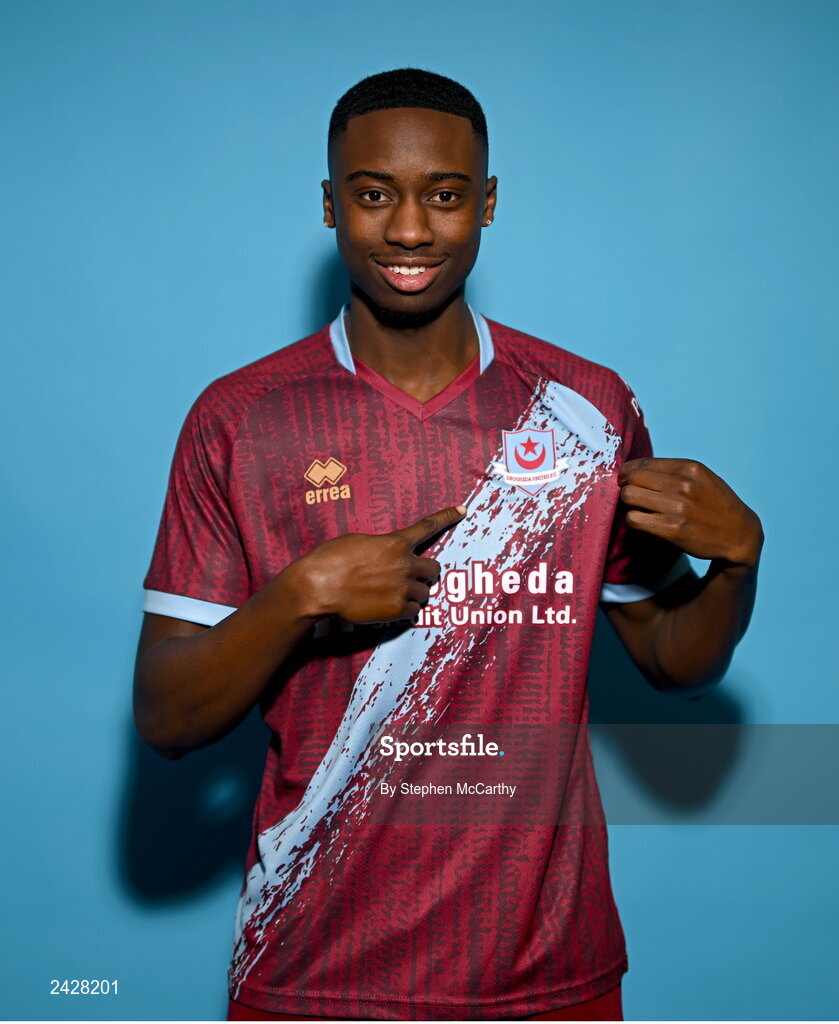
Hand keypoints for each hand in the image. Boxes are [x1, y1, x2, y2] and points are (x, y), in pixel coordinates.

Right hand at [291, 506, 466, 622]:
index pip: (428, 526)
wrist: (319, 586)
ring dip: (415, 594)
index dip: (447, 517)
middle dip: (425, 574)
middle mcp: (405, 565)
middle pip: (434, 569)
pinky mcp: (396, 610)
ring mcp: (403, 588)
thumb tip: (385, 556)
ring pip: (425, 593)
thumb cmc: (331, 559)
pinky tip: (390, 608)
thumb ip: (380, 547)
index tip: (462, 510)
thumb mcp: (358, 542)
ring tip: (394, 595)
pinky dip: (406, 611)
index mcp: (396, 543)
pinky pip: (415, 612)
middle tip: (412, 578)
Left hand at [617, 458, 762, 567]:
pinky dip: (634, 520)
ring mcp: (677, 507)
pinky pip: (634, 519)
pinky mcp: (672, 529)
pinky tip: (644, 521)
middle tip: (631, 495)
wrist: (739, 533)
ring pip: (628, 497)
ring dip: (629, 504)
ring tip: (639, 508)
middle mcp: (682, 484)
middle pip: (631, 479)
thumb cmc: (716, 503)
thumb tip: (636, 470)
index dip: (628, 472)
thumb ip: (673, 471)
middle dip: (626, 487)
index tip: (626, 480)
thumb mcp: (702, 477)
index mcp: (689, 468)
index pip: (642, 463)